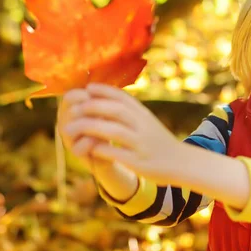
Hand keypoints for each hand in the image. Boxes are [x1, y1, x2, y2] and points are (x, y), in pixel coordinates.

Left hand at [63, 83, 179, 184]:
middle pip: (115, 110)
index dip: (103, 90)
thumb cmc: (158, 141)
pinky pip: (116, 153)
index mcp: (144, 114)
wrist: (181, 162)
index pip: (122, 97)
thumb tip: (106, 97)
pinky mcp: (138, 161)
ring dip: (89, 128)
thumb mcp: (147, 121)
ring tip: (69, 130)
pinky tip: (87, 149)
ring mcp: (141, 143)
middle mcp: (143, 125)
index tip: (86, 88)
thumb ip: (130, 110)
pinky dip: (99, 149)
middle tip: (73, 109)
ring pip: (113, 130)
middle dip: (92, 107)